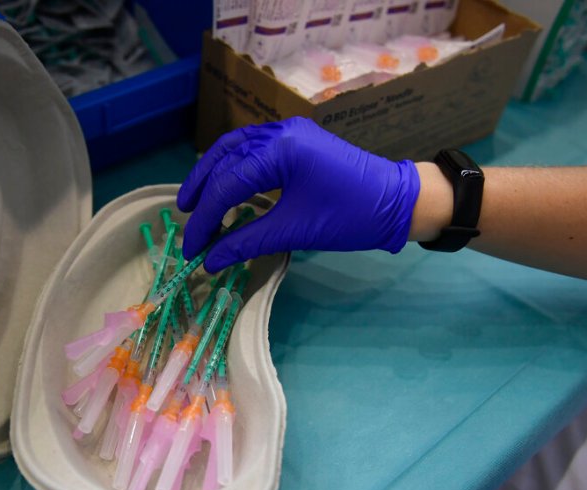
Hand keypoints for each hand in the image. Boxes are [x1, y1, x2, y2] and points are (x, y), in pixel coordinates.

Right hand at [177, 117, 420, 271]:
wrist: (399, 202)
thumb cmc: (351, 216)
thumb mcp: (295, 231)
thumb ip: (246, 241)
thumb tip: (210, 260)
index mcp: (280, 149)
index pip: (226, 183)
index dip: (204, 218)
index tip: (192, 248)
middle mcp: (279, 132)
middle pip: (224, 158)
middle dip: (202, 192)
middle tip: (187, 222)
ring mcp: (289, 132)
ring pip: (235, 148)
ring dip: (213, 174)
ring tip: (197, 202)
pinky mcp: (297, 140)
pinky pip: (253, 148)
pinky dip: (233, 167)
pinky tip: (225, 186)